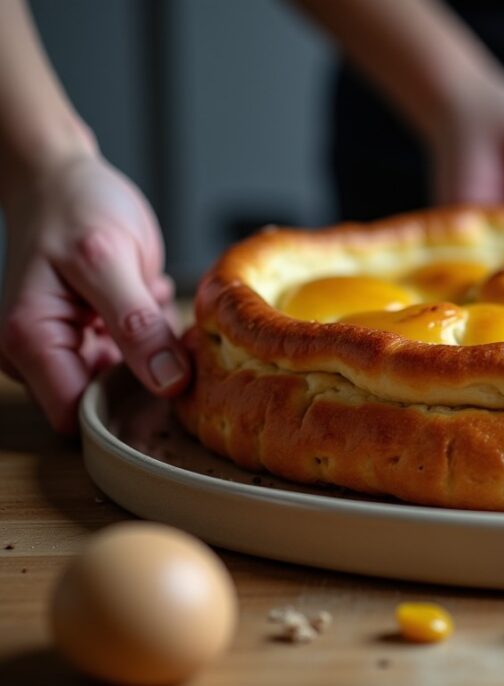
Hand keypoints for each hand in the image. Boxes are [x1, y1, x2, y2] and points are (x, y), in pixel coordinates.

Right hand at [0, 151, 187, 431]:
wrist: (66, 179)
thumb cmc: (74, 207)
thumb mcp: (109, 259)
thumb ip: (136, 323)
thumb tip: (167, 382)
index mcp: (31, 341)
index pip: (76, 415)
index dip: (126, 410)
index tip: (170, 384)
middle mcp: (40, 354)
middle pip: (103, 402)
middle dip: (146, 377)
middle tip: (164, 323)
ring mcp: (68, 348)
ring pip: (126, 382)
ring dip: (153, 351)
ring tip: (148, 298)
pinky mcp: (94, 338)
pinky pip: (137, 357)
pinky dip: (153, 334)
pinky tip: (146, 295)